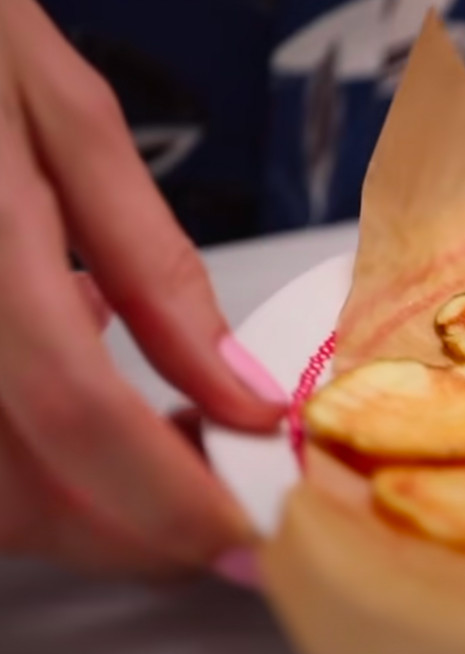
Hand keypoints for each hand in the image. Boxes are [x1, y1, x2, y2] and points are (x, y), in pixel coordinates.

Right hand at [0, 0, 284, 576]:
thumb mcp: (69, 118)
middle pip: (19, 495)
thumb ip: (152, 263)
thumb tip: (238, 392)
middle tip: (226, 492)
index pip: (79, 414)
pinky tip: (85, 378)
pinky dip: (35, 453)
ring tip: (177, 434)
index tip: (253, 534)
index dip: (172, 498)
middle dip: (139, 529)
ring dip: (89, 505)